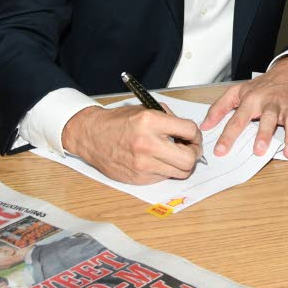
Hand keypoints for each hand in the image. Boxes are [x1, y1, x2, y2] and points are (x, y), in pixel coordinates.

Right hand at [61, 104, 202, 184]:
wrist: (91, 135)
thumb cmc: (118, 121)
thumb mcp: (145, 109)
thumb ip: (169, 119)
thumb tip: (189, 133)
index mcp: (150, 122)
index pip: (189, 131)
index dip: (196, 134)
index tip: (193, 136)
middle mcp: (147, 144)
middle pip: (189, 159)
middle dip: (194, 153)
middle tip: (190, 149)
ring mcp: (143, 164)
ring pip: (180, 172)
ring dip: (182, 164)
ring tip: (175, 156)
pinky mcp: (139, 178)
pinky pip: (164, 177)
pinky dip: (166, 170)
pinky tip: (158, 161)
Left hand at [200, 55, 287, 158]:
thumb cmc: (262, 86)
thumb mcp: (237, 92)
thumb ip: (220, 108)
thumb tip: (206, 124)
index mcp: (252, 100)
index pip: (238, 118)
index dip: (228, 135)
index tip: (221, 150)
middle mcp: (271, 103)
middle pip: (267, 119)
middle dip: (264, 134)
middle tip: (259, 150)